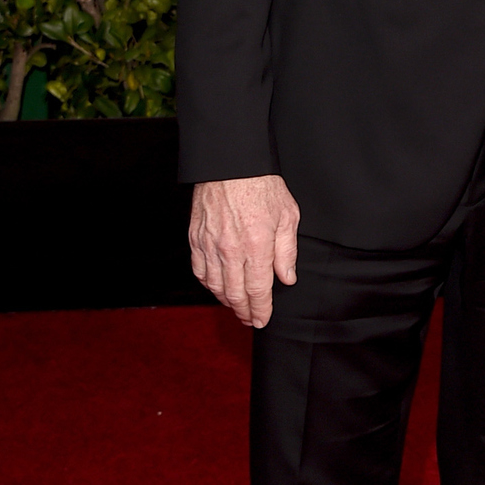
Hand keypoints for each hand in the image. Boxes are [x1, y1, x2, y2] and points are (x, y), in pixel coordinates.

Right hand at [189, 174, 299, 328]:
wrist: (230, 164)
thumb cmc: (261, 186)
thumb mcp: (288, 216)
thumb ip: (287, 251)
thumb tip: (287, 277)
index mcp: (256, 246)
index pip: (258, 290)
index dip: (260, 310)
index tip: (262, 320)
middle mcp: (231, 250)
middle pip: (235, 294)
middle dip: (244, 312)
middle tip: (251, 320)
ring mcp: (210, 245)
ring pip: (215, 286)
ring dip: (226, 301)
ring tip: (237, 308)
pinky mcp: (196, 238)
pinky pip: (199, 270)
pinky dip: (208, 284)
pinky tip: (217, 287)